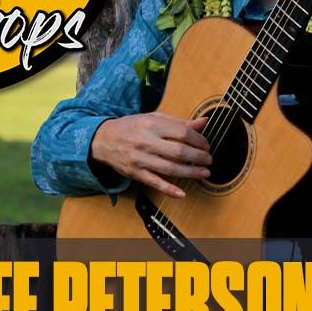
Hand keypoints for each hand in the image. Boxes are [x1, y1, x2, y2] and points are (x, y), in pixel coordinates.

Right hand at [90, 112, 211, 197]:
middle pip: (179, 152)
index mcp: (152, 124)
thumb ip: (179, 122)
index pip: (183, 133)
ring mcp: (140, 159)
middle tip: (208, 159)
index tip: (206, 145)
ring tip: (204, 173)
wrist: (103, 139)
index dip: (199, 140)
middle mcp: (146, 141)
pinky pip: (155, 183)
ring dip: (191, 173)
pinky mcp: (135, 173)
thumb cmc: (131, 127)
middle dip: (199, 157)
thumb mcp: (154, 118)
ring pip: (170, 169)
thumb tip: (204, 122)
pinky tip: (182, 193)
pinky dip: (169, 189)